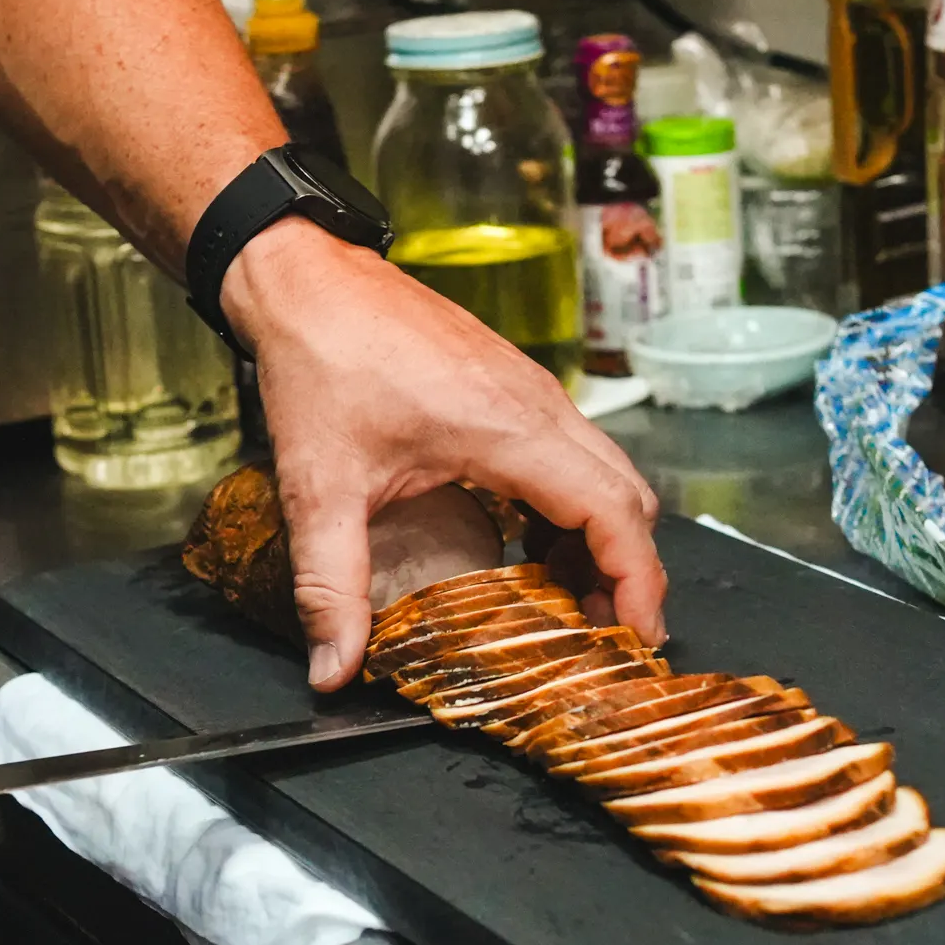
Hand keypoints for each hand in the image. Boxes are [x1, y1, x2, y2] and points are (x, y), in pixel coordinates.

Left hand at [221, 219, 666, 690]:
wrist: (307, 277)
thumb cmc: (322, 358)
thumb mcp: (320, 488)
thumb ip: (329, 587)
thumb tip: (335, 667)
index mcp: (509, 428)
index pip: (612, 513)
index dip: (637, 582)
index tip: (637, 636)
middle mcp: (538, 406)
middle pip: (627, 499)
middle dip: (630, 573)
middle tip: (605, 638)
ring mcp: (532, 393)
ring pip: (607, 477)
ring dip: (603, 542)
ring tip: (571, 606)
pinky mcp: (514, 390)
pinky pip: (575, 457)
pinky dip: (576, 511)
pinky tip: (533, 550)